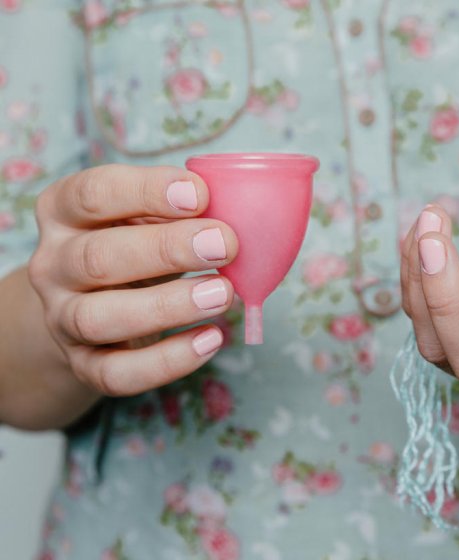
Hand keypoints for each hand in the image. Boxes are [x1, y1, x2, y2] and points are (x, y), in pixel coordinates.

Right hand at [28, 164, 237, 396]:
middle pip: (97, 258)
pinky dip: (166, 361)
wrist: (94, 306)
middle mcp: (52, 264)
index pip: (91, 193)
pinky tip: (210, 340)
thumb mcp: (147, 217)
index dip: (145, 191)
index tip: (199, 194)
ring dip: (166, 306)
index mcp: (63, 212)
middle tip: (225, 244)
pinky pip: (116, 374)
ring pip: (98, 318)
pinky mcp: (83, 364)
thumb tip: (239, 212)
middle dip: (165, 249)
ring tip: (223, 294)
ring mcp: (61, 319)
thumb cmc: (135, 246)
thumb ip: (178, 211)